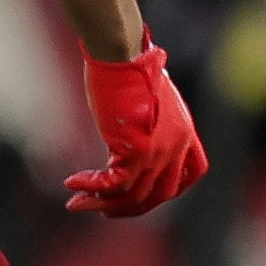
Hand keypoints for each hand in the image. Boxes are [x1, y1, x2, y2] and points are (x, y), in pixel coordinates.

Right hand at [65, 33, 206, 216]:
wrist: (124, 55)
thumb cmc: (129, 69)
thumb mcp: (147, 99)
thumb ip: (147, 122)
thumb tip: (128, 128)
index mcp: (185, 131)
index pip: (192, 172)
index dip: (170, 188)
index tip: (145, 194)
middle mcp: (177, 145)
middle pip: (161, 193)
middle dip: (132, 206)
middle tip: (105, 209)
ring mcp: (159, 150)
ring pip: (134, 194)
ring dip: (102, 203)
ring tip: (77, 203)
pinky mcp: (136, 149)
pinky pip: (114, 184)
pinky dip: (92, 188)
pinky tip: (72, 185)